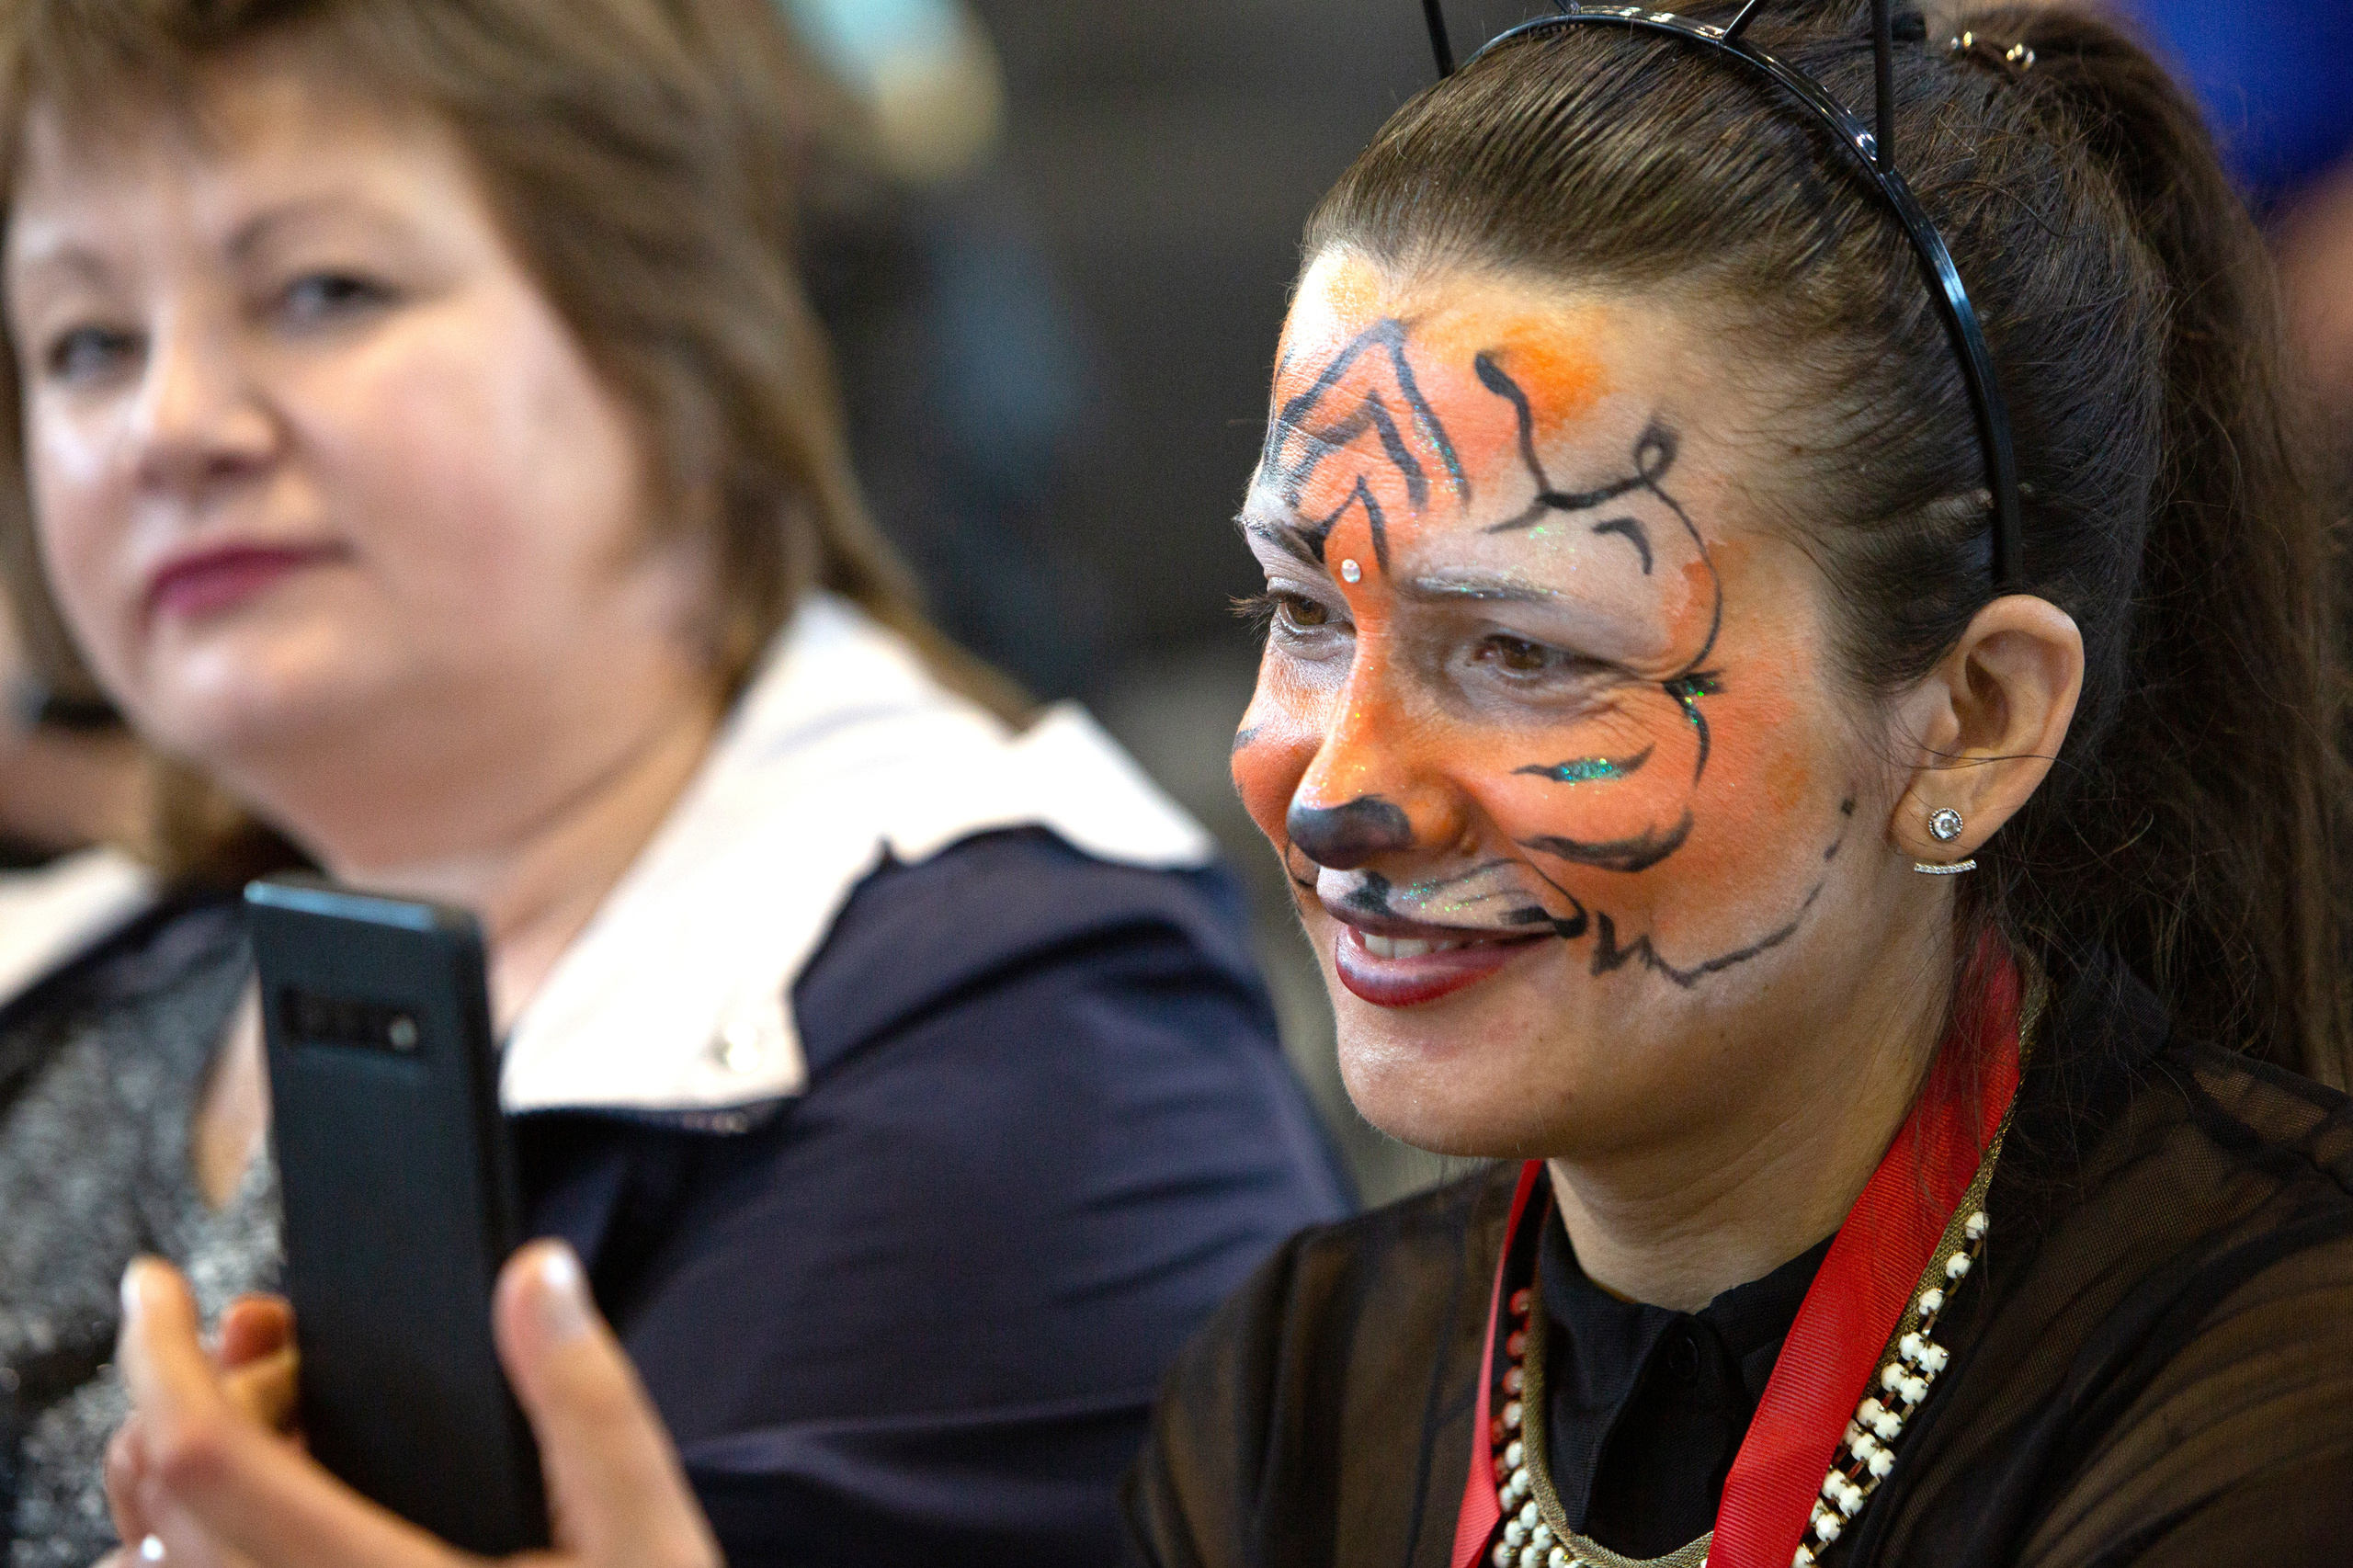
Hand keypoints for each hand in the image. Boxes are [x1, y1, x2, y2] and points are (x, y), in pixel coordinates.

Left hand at [108, 1242, 721, 1567]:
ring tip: (279, 1419)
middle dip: (194, 1396)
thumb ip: (587, 1402)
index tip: (160, 1292)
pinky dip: (193, 1546)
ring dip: (188, 1473)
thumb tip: (538, 1279)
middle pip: (164, 1507)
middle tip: (282, 1351)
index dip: (160, 1360)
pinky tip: (283, 1502)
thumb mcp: (647, 1534)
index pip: (207, 1463)